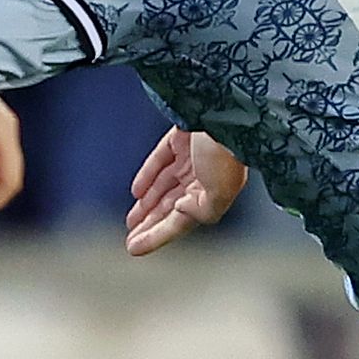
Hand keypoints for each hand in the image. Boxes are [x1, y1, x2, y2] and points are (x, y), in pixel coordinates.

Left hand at [121, 128, 245, 255]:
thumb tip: (180, 211)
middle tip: (131, 238)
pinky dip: (147, 176)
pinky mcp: (181, 138)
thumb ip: (202, 211)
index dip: (156, 237)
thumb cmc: (227, 151)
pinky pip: (160, 161)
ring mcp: (191, 158)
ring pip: (163, 187)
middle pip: (170, 207)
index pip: (180, 222)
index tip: (134, 248)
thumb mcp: (220, 192)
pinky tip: (137, 191)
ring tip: (132, 219)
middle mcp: (202, 178)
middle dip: (150, 224)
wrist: (228, 109)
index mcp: (214, 194)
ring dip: (147, 204)